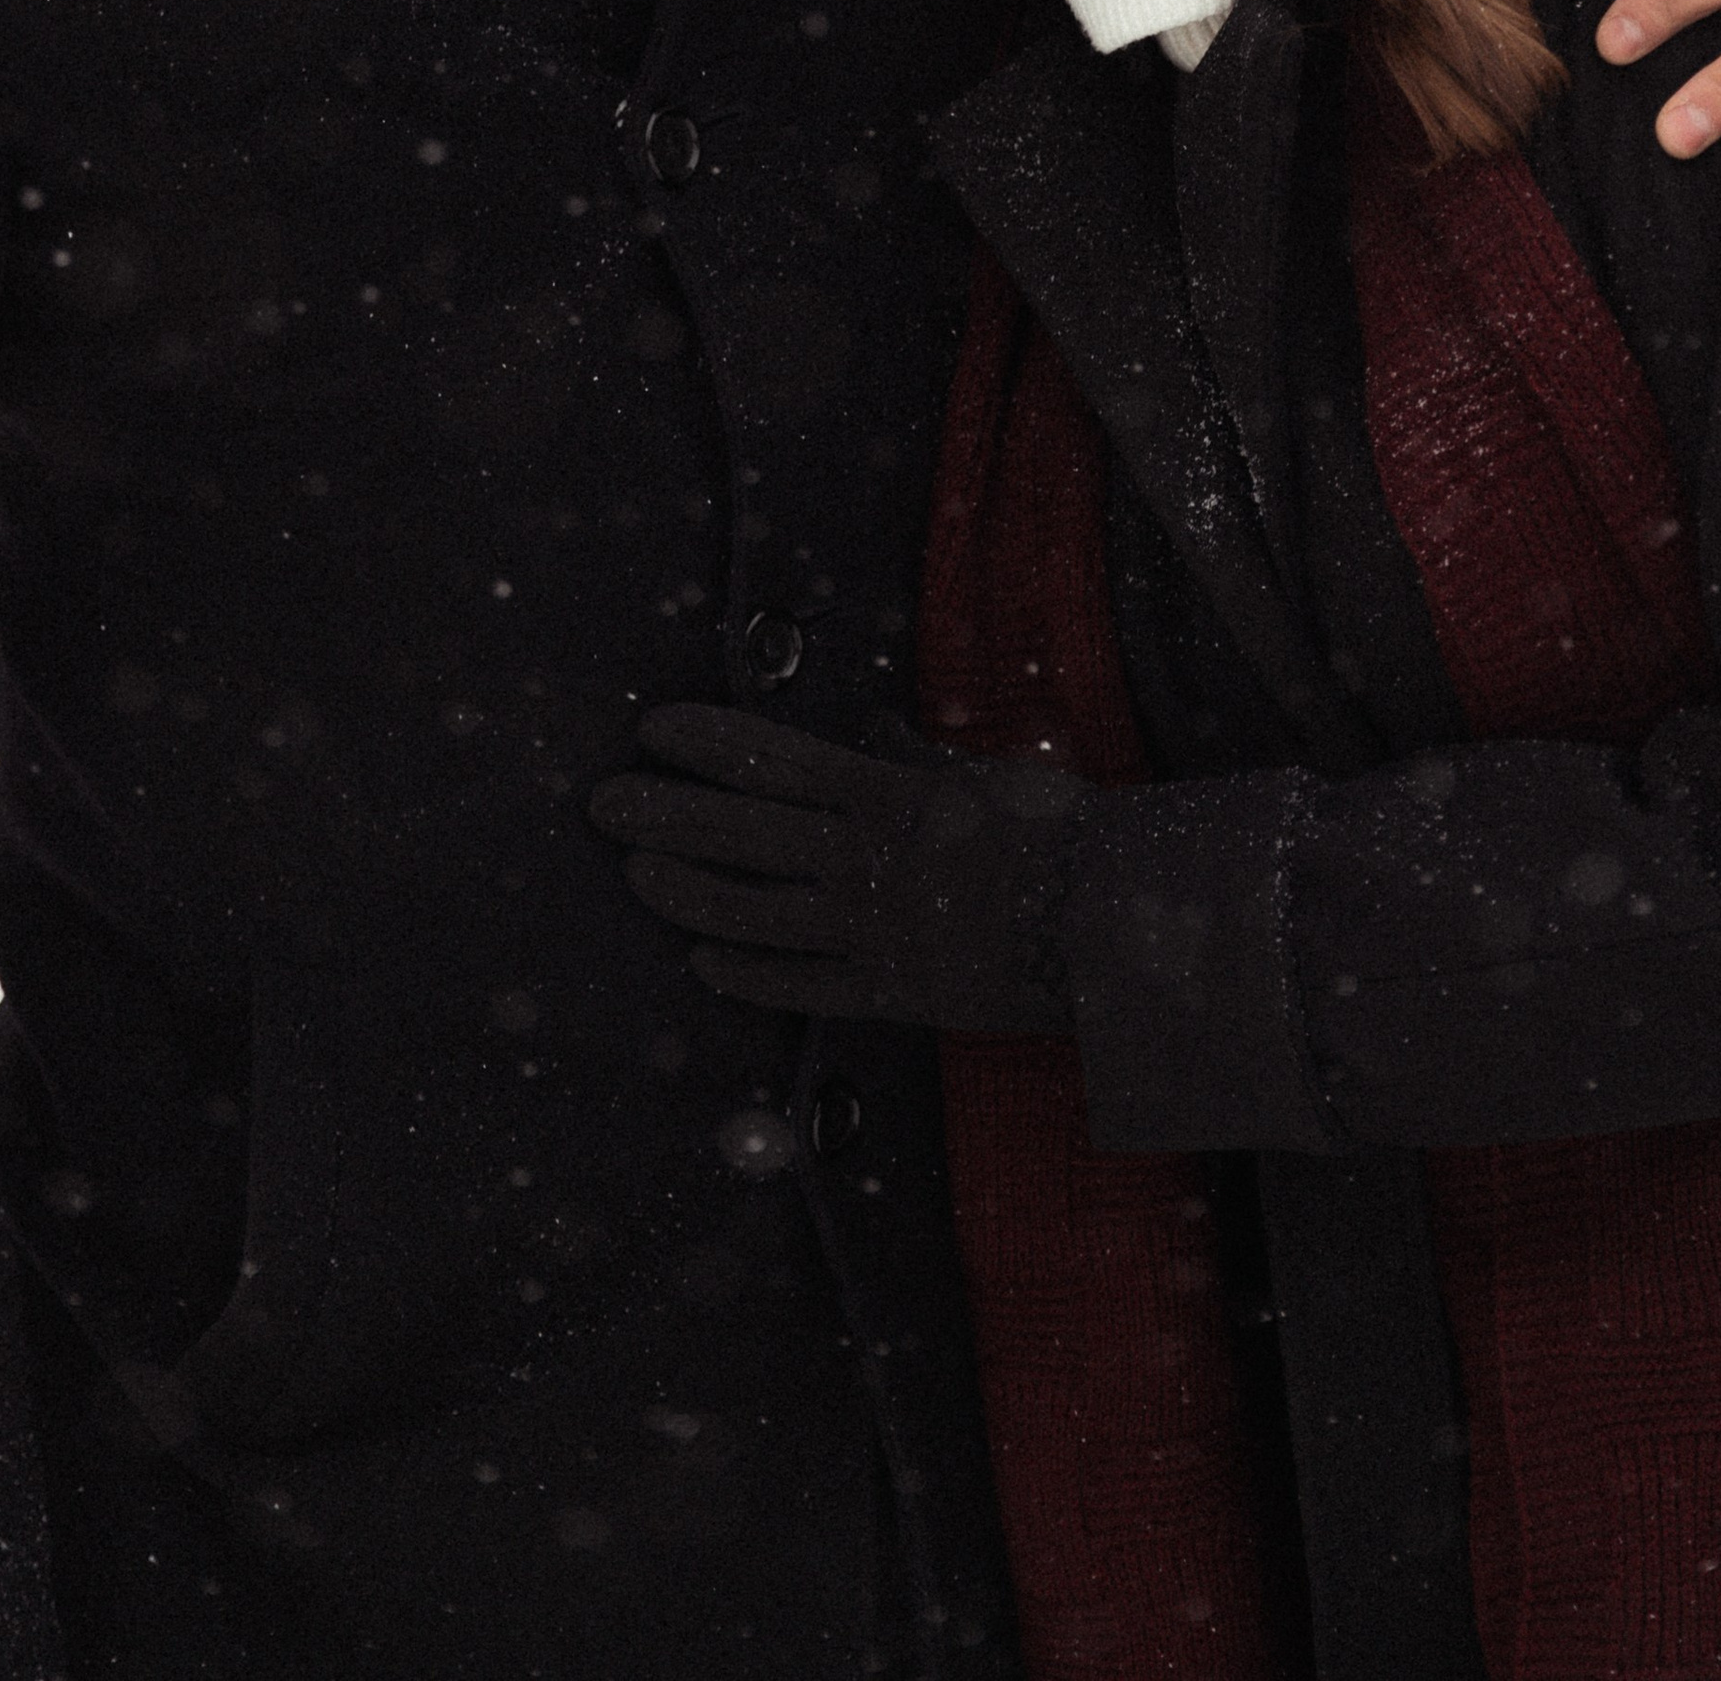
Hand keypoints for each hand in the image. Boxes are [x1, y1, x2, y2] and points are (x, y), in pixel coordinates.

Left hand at [589, 703, 1087, 1028]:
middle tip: (605, 803)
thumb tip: (876, 740)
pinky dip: (748, 974)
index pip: (778, 761)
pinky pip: (802, 986)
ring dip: (691, 893)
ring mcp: (874, 931)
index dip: (711, 744)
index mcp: (891, 795)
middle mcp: (868, 861)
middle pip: (746, 835)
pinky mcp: (891, 993)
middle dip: (669, 815)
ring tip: (639, 876)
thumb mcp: (991, 777)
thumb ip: (921, 765)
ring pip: (757, 913)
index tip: (654, 729)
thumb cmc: (1064, 836)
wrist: (1115, 928)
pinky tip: (703, 963)